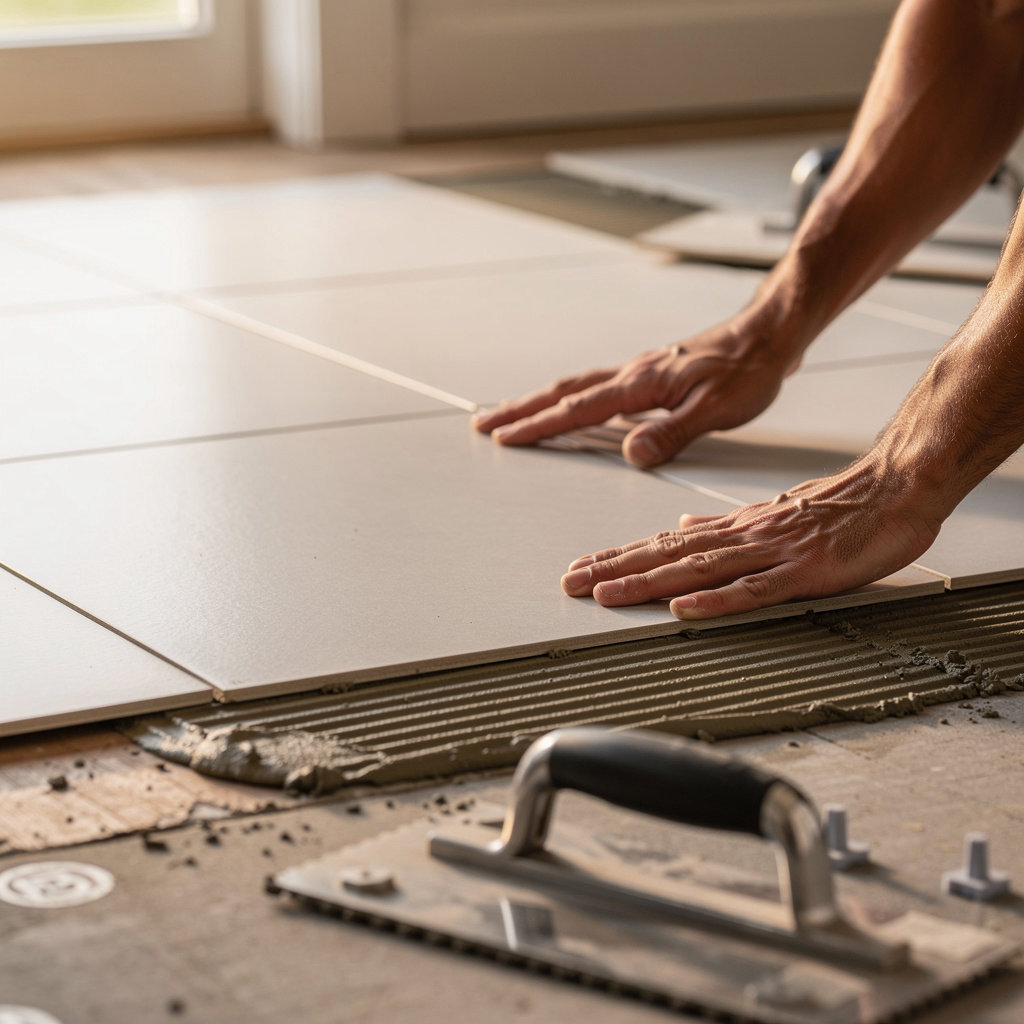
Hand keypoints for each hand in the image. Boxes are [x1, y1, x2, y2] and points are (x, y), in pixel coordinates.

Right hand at [473, 313, 799, 467]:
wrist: (771, 332)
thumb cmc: (750, 368)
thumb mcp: (717, 409)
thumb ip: (672, 433)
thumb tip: (631, 454)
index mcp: (642, 384)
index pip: (577, 410)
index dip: (537, 426)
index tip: (503, 437)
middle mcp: (634, 373)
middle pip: (564, 393)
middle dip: (521, 410)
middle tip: (486, 423)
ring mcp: (641, 370)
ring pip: (578, 386)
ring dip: (542, 401)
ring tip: (514, 413)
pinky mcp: (653, 371)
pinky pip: (599, 385)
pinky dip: (572, 396)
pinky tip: (576, 406)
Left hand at [559, 459, 943, 618]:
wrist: (895, 489)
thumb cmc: (838, 505)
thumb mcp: (771, 513)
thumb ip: (724, 523)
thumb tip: (681, 521)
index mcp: (735, 527)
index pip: (665, 541)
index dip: (620, 556)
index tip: (583, 567)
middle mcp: (743, 537)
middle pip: (668, 554)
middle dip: (616, 570)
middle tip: (572, 584)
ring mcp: (772, 553)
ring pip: (698, 569)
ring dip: (648, 583)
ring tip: (606, 595)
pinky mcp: (804, 572)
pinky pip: (754, 590)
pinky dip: (717, 601)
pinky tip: (684, 608)